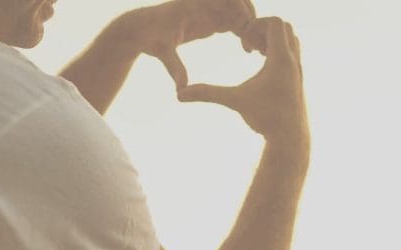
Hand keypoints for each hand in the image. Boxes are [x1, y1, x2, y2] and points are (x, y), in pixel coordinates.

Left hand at [115, 0, 259, 88]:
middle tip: (257, 38)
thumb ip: (175, 69)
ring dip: (249, 24)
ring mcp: (208, 11)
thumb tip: (181, 90)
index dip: (238, 10)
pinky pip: (233, 21)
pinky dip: (243, 31)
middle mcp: (202, 5)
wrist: (143, 31)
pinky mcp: (210, 19)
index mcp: (191, 6)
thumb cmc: (152, 40)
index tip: (246, 29)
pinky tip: (248, 49)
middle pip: (234, 1)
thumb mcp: (164, 54)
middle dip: (249, 15)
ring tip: (255, 47)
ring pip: (237, 11)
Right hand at [177, 17, 307, 142]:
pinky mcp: (298, 79)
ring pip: (291, 39)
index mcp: (281, 59)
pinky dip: (278, 52)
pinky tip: (263, 67)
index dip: (257, 25)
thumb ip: (208, 93)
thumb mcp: (235, 101)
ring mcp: (299, 69)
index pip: (275, 22)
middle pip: (285, 26)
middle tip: (249, 46)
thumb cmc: (266, 119)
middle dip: (265, 30)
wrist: (290, 139)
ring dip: (273, 40)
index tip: (244, 43)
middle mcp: (294, 61)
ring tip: (255, 54)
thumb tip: (179, 95)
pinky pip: (292, 53)